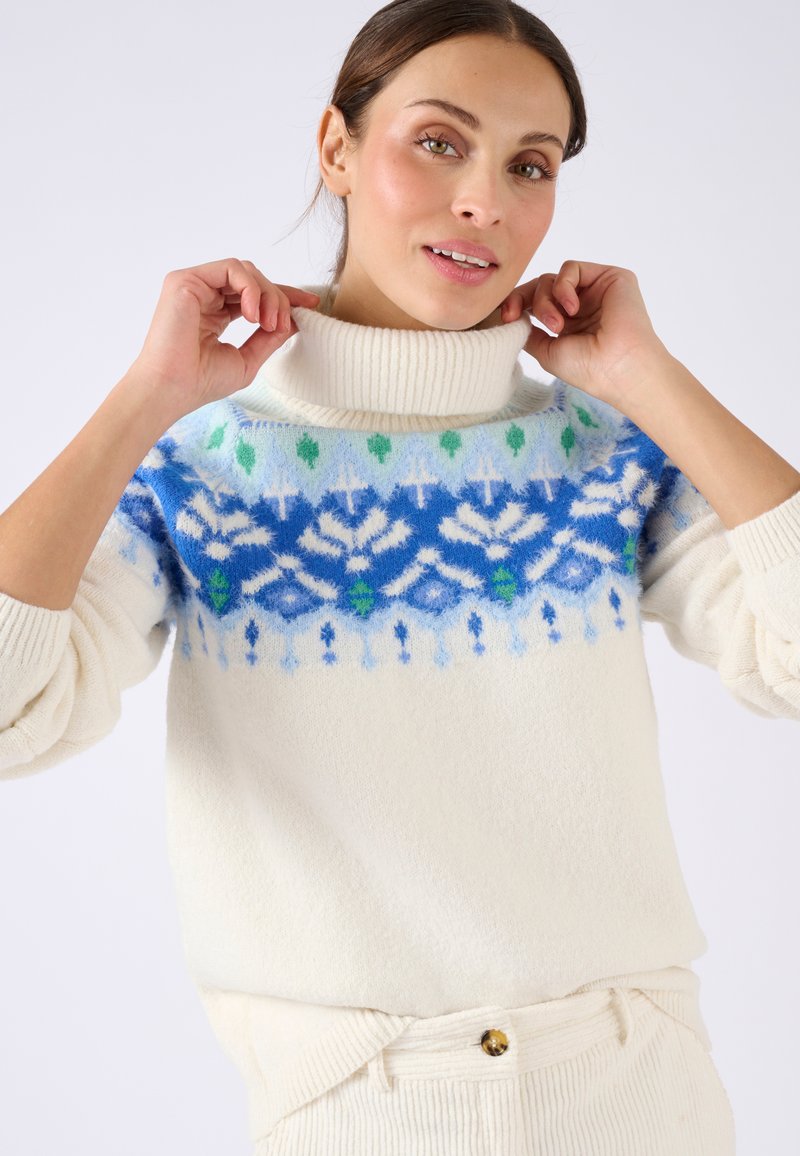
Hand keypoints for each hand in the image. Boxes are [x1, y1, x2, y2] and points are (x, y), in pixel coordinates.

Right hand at [130, 258, 320, 418]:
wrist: (172, 389)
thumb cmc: (200, 382)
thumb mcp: (247, 359)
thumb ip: (268, 338)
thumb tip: (294, 320)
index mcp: (214, 313)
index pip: (253, 295)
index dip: (284, 296)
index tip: (311, 305)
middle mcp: (203, 295)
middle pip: (253, 280)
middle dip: (279, 298)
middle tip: (284, 325)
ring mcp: (193, 285)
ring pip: (245, 271)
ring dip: (267, 294)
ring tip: (269, 323)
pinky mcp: (185, 280)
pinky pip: (231, 268)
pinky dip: (251, 288)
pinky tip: (255, 314)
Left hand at [500, 260, 669, 406]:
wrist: (620, 368)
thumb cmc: (588, 368)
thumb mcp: (546, 352)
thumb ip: (528, 331)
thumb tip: (512, 317)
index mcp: (567, 325)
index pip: (533, 303)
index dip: (515, 304)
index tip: (506, 317)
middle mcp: (580, 305)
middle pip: (539, 287)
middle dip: (526, 301)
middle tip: (523, 319)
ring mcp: (594, 291)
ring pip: (552, 278)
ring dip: (546, 300)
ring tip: (558, 325)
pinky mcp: (609, 277)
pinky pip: (571, 268)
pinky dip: (563, 286)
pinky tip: (572, 308)